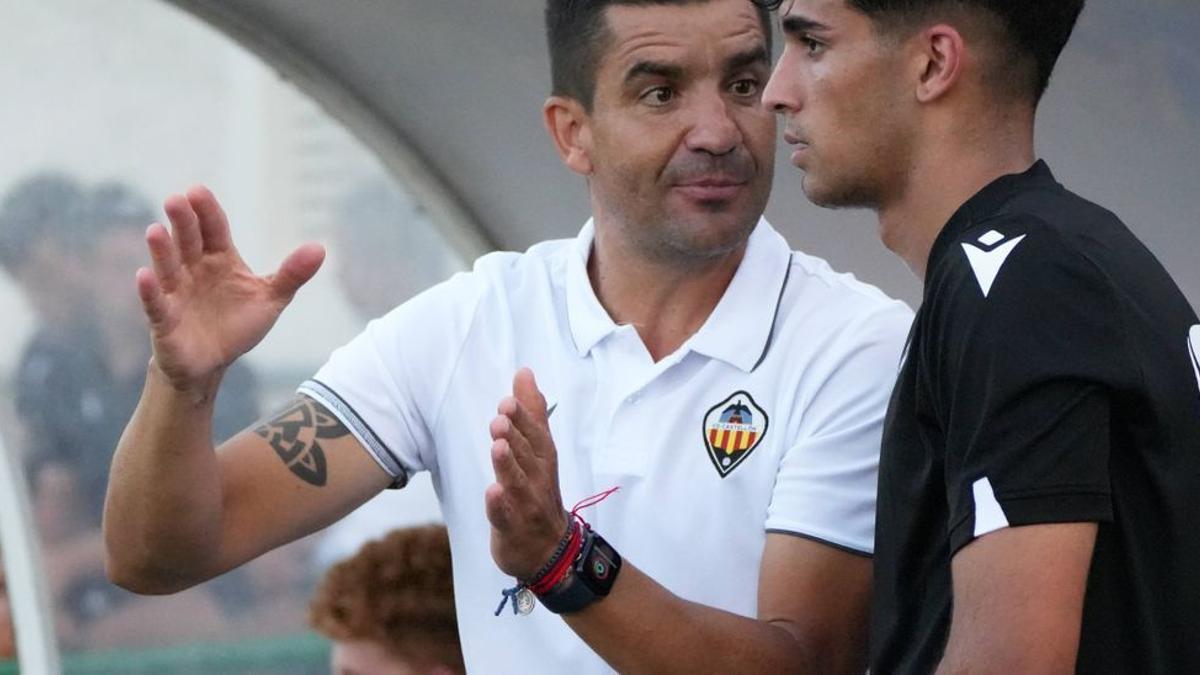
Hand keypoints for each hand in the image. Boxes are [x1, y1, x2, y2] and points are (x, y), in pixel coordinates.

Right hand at [136, 186, 323, 396]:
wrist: (212, 363)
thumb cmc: (237, 324)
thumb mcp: (270, 299)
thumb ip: (292, 274)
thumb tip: (320, 248)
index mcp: (220, 260)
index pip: (214, 230)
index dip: (206, 211)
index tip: (197, 191)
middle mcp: (195, 270)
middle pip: (189, 241)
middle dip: (182, 222)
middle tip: (176, 200)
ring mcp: (177, 293)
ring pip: (169, 267)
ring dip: (162, 250)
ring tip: (155, 230)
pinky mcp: (165, 320)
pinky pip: (156, 303)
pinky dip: (150, 291)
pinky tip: (144, 276)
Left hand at [485, 368, 568, 578]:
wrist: (550, 551)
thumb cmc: (538, 492)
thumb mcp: (538, 451)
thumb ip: (532, 412)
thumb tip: (524, 373)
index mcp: (542, 460)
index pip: (536, 436)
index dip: (524, 418)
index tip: (509, 399)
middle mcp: (537, 480)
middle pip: (527, 455)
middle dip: (515, 435)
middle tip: (501, 414)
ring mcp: (526, 505)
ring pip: (517, 482)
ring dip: (508, 464)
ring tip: (498, 445)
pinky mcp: (512, 528)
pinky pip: (505, 516)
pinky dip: (499, 505)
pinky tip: (492, 492)